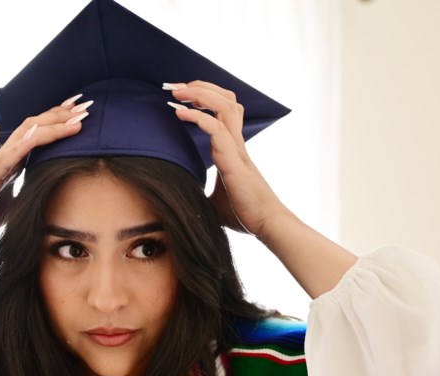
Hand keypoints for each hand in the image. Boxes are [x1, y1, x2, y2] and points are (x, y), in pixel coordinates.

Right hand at [0, 98, 90, 246]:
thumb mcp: (13, 205)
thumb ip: (27, 195)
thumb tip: (46, 197)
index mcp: (12, 163)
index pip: (38, 134)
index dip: (59, 121)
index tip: (80, 113)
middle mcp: (5, 156)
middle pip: (36, 126)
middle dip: (62, 114)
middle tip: (87, 105)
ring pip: (28, 134)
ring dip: (55, 124)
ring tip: (78, 117)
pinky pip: (11, 154)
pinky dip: (28, 141)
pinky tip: (43, 132)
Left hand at [164, 81, 287, 240]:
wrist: (265, 225)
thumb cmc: (244, 214)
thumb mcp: (213, 201)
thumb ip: (200, 192)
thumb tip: (181, 199)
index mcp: (232, 149)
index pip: (223, 110)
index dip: (203, 97)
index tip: (179, 96)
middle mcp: (236, 143)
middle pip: (226, 99)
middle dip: (199, 87)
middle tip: (174, 86)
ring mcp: (237, 149)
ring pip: (224, 105)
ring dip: (199, 94)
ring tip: (177, 92)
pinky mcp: (233, 160)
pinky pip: (216, 128)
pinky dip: (197, 116)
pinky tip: (180, 113)